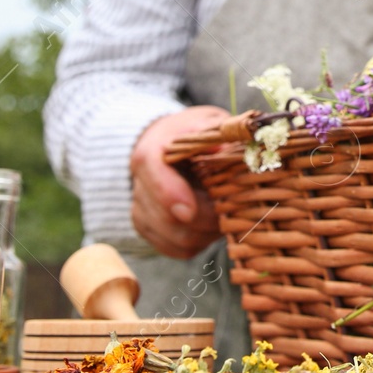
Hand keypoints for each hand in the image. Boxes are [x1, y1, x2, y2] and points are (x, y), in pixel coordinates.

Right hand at [130, 105, 228, 257]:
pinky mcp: (153, 232)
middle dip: (205, 216)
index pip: (150, 173)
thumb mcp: (207, 123)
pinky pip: (178, 249)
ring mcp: (143, 211)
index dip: (169, 194)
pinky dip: (202, 241)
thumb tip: (225, 150)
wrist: (171, 146)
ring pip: (176, 237)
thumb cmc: (194, 134)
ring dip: (208, 230)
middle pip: (166, 217)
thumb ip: (215, 133)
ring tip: (226, 210)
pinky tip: (213, 223)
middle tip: (232, 204)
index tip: (190, 210)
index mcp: (150, 152)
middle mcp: (139, 184)